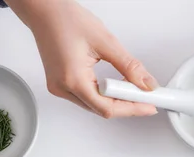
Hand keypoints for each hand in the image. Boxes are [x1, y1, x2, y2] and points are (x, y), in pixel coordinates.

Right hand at [5, 0, 158, 117]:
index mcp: (72, 79)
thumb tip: (146, 83)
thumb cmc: (66, 20)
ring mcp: (59, 88)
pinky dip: (103, 94)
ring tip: (133, 88)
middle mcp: (62, 88)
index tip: (149, 105)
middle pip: (101, 109)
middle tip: (146, 97)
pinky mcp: (59, 84)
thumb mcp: (106, 42)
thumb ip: (129, 66)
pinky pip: (86, 97)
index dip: (132, 108)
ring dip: (115, 99)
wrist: (45, 11)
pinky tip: (116, 85)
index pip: (108, 107)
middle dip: (127, 105)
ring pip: (94, 105)